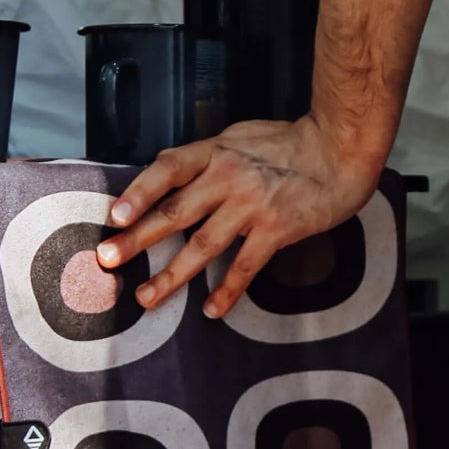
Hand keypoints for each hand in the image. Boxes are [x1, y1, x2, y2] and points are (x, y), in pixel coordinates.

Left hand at [94, 116, 382, 318]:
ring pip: (203, 245)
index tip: (115, 216)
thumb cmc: (290, 143)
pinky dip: (228, 290)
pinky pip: (246, 266)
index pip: (167, 170)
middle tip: (108, 260)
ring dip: (172, 275)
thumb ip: (207, 157)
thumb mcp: (240, 138)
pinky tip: (211, 310)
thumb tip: (171, 170)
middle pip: (175, 212)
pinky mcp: (276, 229)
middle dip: (138, 239)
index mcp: (215, 153)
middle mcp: (227, 178)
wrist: (340, 151)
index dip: (139, 193)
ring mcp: (252, 206)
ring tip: (146, 297)